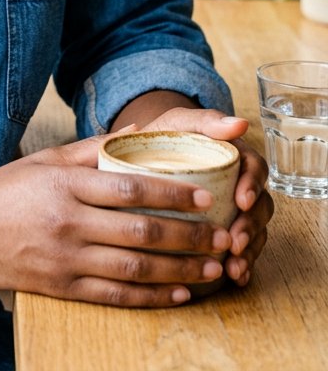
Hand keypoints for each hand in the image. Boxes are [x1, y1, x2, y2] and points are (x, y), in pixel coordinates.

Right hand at [0, 136, 242, 307]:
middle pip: (140, 231)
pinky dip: (151, 298)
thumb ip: (91, 148)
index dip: (171, 194)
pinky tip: (177, 295)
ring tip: (211, 268)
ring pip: (135, 268)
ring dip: (180, 271)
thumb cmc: (3, 190)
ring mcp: (65, 260)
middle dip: (188, 236)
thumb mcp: (44, 159)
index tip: (204, 197)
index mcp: (64, 184)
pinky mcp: (61, 289)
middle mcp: (67, 223)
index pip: (129, 188)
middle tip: (222, 235)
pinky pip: (115, 297)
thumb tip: (137, 130)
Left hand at [128, 105, 272, 289]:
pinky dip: (242, 265)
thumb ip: (206, 120)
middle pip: (260, 206)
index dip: (252, 185)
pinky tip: (234, 278)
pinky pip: (241, 251)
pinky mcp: (224, 231)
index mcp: (235, 157)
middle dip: (251, 227)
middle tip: (235, 242)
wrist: (139, 159)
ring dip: (249, 252)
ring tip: (234, 267)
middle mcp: (239, 185)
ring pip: (255, 232)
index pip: (255, 169)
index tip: (240, 200)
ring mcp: (233, 211)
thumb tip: (241, 123)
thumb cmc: (163, 137)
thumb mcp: (179, 122)